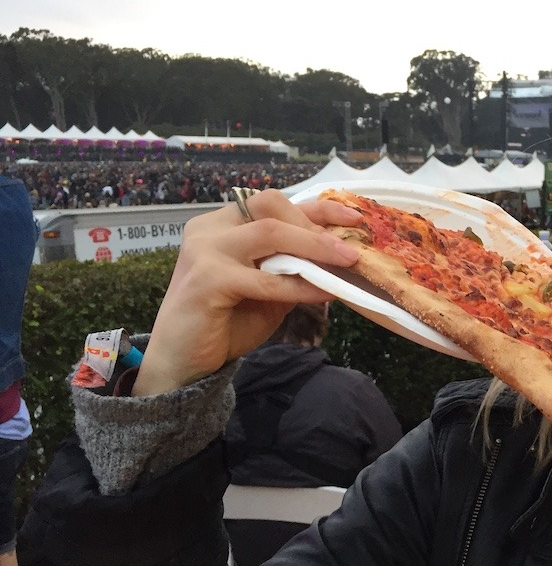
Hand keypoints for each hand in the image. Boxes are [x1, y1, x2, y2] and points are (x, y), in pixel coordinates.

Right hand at [132, 190, 361, 395]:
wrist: (184, 361)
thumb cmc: (226, 323)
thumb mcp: (268, 288)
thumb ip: (292, 266)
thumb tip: (339, 256)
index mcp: (222, 224)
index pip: (274, 203)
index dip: (317, 207)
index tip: (354, 216)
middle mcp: (210, 229)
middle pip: (271, 206)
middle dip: (317, 223)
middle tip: (352, 247)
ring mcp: (205, 250)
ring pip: (271, 233)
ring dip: (315, 246)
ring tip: (347, 262)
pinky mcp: (208, 279)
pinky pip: (267, 278)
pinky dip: (301, 284)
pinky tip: (325, 292)